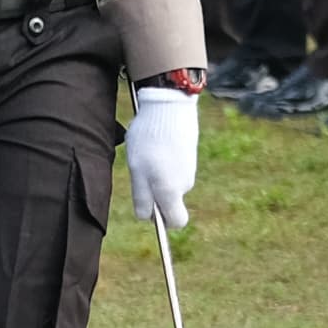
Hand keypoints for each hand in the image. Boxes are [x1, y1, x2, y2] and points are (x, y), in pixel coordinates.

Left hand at [123, 85, 198, 231]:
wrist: (169, 106)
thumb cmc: (149, 140)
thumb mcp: (138, 171)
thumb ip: (142, 198)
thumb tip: (147, 217)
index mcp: (171, 192)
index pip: (176, 222)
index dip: (161, 219)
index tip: (147, 205)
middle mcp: (185, 184)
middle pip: (169, 201)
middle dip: (155, 192)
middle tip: (141, 171)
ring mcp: (190, 168)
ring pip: (170, 182)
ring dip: (157, 174)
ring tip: (147, 152)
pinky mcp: (190, 153)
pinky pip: (175, 167)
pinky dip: (164, 161)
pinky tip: (156, 143)